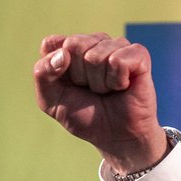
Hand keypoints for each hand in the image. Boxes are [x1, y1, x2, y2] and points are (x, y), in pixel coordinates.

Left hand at [33, 33, 167, 174]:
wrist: (116, 138)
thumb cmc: (86, 117)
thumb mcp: (51, 101)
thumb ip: (42, 73)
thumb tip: (63, 54)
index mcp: (70, 48)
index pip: (51, 44)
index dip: (56, 69)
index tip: (69, 86)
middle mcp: (93, 42)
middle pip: (74, 45)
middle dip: (80, 76)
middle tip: (92, 90)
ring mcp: (117, 46)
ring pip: (96, 56)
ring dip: (100, 83)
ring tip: (108, 91)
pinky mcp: (138, 55)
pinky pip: (118, 61)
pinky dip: (117, 81)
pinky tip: (123, 87)